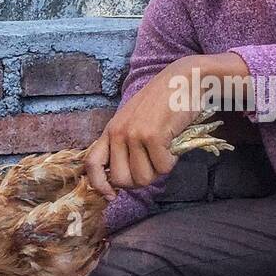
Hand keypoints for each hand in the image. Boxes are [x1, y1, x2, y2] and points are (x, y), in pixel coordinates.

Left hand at [84, 56, 207, 198]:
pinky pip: (163, 168)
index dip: (99, 185)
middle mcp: (117, 133)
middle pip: (121, 180)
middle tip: (153, 166)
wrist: (184, 80)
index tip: (112, 196)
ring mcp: (134, 135)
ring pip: (143, 178)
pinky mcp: (153, 136)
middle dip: (139, 180)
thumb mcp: (133, 121)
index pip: (92, 165)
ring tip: (164, 151)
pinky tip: (173, 144)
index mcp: (110, 131)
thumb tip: (121, 179)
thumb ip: (124, 144)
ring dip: (158, 171)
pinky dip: (172, 161)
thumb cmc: (162, 103)